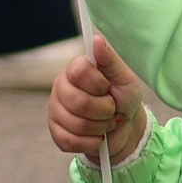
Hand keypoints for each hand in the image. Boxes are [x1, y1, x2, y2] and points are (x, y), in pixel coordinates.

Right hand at [49, 36, 148, 163]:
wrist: (125, 129)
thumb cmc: (124, 99)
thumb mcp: (124, 78)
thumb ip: (109, 60)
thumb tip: (96, 40)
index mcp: (76, 69)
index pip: (78, 72)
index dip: (98, 84)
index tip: (108, 87)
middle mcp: (61, 87)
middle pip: (78, 102)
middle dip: (104, 111)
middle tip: (111, 109)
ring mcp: (55, 110)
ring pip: (76, 124)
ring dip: (100, 128)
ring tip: (106, 122)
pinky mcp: (56, 133)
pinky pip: (70, 141)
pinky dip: (92, 142)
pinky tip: (97, 136)